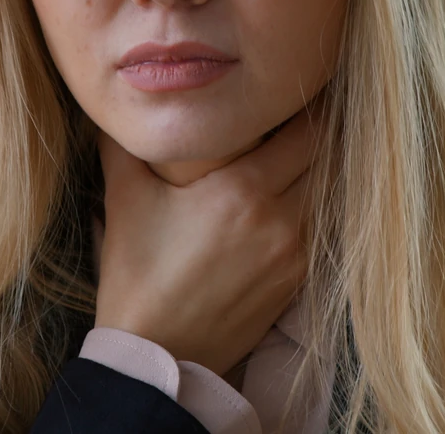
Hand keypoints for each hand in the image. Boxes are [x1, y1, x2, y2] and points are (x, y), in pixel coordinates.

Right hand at [93, 109, 320, 376]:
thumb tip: (118, 107)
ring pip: (326, 193)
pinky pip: (317, 228)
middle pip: (326, 157)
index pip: (305, 130)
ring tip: (295, 151)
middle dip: (317, 132)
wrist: (156, 355)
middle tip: (299, 112)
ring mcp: (295, 253)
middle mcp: (281, 218)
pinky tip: (288, 196)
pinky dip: (309, 206)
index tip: (294, 88)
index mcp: (244, 190)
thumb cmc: (137, 275)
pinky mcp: (297, 281)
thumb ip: (124, 144)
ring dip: (316, 170)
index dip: (307, 104)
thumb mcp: (125, 199)